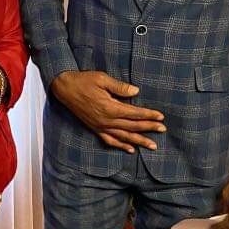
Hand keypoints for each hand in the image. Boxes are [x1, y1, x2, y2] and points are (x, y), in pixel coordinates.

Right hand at [50, 70, 165, 151]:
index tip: (161, 117)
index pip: (134, 113)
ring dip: (139, 141)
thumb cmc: (84, 81)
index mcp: (110, 107)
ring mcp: (100, 126)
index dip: (148, 115)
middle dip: (149, 128)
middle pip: (132, 127)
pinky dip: (120, 146)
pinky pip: (109, 140)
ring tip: (153, 146)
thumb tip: (136, 91)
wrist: (65, 88)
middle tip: (163, 129)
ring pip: (123, 137)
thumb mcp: (102, 78)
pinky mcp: (95, 128)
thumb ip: (120, 86)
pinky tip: (130, 149)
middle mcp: (106, 120)